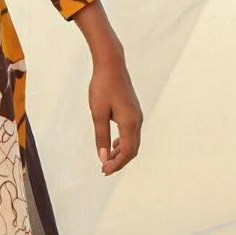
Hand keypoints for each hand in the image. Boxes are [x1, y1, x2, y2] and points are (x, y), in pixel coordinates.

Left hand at [89, 51, 142, 175]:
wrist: (111, 64)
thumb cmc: (103, 86)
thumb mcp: (98, 113)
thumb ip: (101, 136)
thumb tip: (102, 156)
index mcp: (130, 122)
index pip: (127, 151)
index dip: (116, 164)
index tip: (103, 170)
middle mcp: (137, 120)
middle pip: (132, 149)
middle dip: (119, 161)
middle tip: (104, 169)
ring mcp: (137, 115)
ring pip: (132, 141)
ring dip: (120, 152)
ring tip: (106, 159)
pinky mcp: (133, 111)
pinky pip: (131, 133)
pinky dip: (122, 142)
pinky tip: (112, 144)